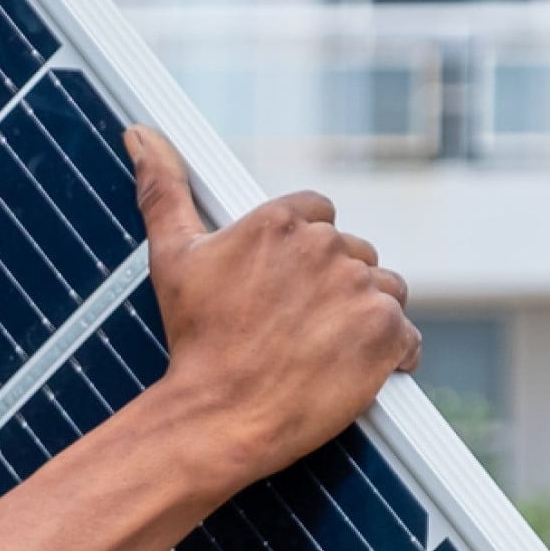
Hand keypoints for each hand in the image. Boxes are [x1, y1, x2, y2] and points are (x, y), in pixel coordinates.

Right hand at [124, 126, 416, 486]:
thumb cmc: (195, 342)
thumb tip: (141, 134)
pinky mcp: (387, 333)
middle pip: (353, 253)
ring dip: (363, 316)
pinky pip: (408, 336)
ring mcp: (361, 290)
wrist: (219, 417)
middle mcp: (326, 246)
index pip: (319, 214)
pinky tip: (355, 370)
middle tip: (294, 327)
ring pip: (384, 290)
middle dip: (333, 286)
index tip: (283, 289)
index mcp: (281, 220)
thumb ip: (164, 190)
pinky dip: (392, 355)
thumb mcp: (173, 259)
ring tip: (323, 350)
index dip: (303, 255)